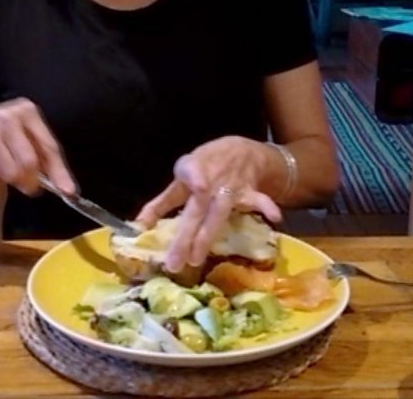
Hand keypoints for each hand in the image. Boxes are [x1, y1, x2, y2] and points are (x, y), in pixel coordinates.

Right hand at [0, 98, 75, 195]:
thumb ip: (39, 154)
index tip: (69, 191)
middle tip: (27, 187)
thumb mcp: (18, 135)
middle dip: (30, 181)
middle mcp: (9, 116)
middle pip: (31, 163)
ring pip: (12, 172)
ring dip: (7, 178)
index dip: (60, 172)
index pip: (49, 146)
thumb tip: (62, 185)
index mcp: (26, 111)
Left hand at [135, 136, 282, 272]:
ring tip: (197, 258)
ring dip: (208, 234)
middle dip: (185, 236)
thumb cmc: (206, 165)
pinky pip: (259, 200)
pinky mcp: (250, 192)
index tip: (196, 187)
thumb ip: (162, 203)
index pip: (189, 173)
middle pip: (197, 210)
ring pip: (219, 213)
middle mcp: (211, 182)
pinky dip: (266, 206)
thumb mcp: (182, 176)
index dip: (193, 178)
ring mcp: (231, 188)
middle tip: (174, 262)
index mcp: (192, 171)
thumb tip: (138, 225)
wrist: (242, 150)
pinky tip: (275, 217)